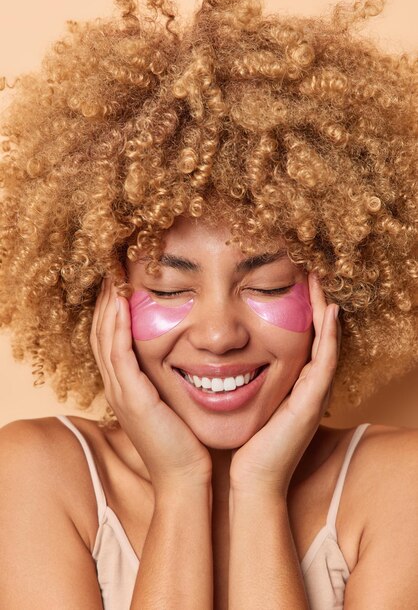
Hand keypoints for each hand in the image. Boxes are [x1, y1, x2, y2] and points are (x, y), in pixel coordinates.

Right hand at [90, 277, 211, 493]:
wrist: (186, 477)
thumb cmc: (186, 441)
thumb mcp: (173, 402)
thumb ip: (170, 379)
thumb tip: (186, 355)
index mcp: (127, 385)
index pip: (111, 338)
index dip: (112, 309)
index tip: (122, 281)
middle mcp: (118, 386)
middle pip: (101, 332)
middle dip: (105, 300)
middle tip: (112, 269)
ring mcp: (122, 392)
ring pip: (104, 338)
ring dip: (107, 305)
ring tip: (113, 276)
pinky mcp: (132, 398)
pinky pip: (118, 355)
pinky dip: (117, 326)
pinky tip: (121, 303)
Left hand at [229, 272, 340, 497]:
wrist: (252, 480)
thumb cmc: (245, 444)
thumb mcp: (244, 405)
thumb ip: (244, 383)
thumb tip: (219, 362)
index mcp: (291, 386)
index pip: (300, 342)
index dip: (301, 314)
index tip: (291, 285)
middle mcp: (307, 387)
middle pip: (317, 338)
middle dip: (316, 307)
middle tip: (311, 276)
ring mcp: (313, 394)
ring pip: (326, 344)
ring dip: (325, 313)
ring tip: (320, 284)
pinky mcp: (312, 402)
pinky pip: (325, 362)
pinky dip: (330, 336)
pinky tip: (329, 312)